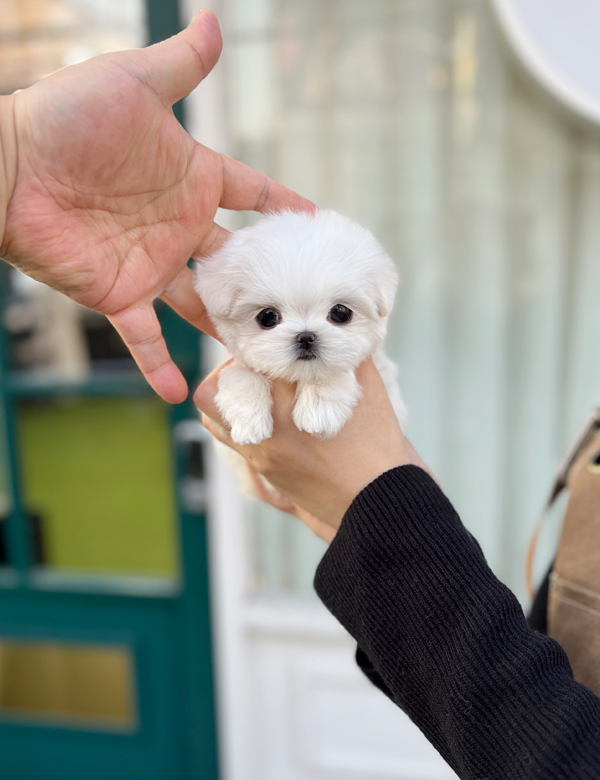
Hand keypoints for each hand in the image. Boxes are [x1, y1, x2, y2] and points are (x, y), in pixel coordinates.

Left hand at [0, 11, 312, 402]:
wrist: (7, 166)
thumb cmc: (66, 118)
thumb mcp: (133, 84)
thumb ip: (180, 65)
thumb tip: (215, 19)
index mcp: (194, 180)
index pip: (252, 194)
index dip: (286, 208)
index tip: (320, 225)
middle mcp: (180, 226)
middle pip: (238, 259)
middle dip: (270, 281)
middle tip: (306, 306)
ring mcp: (154, 264)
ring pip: (204, 305)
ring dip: (231, 330)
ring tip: (267, 358)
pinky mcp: (121, 295)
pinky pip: (146, 338)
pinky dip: (160, 366)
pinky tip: (183, 396)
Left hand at [194, 359, 431, 540]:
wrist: (377, 504)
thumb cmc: (378, 448)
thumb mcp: (370, 391)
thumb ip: (349, 356)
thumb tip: (337, 327)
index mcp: (293, 403)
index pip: (256, 358)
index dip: (261, 342)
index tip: (272, 339)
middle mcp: (268, 427)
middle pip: (223, 382)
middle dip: (237, 364)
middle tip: (258, 360)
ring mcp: (260, 451)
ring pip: (212, 411)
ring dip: (227, 392)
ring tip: (253, 385)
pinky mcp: (263, 469)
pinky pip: (228, 436)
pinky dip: (236, 417)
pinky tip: (263, 412)